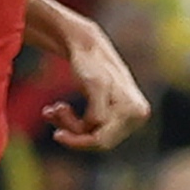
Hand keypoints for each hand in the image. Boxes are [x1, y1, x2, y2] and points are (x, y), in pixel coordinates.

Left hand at [45, 16, 149, 150]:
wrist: (88, 47)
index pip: (103, 140)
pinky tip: (58, 108)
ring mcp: (128, 115)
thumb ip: (98, 109)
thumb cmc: (90, 62)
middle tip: (52, 111)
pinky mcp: (117, 114)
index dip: (78, 142)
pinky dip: (73, 120)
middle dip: (73, 129)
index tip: (56, 135)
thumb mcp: (94, 85)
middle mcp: (137, 115)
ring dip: (69, 123)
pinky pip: (92, 128)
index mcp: (134, 110)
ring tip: (53, 108)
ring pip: (93, 135)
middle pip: (98, 140)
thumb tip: (98, 126)